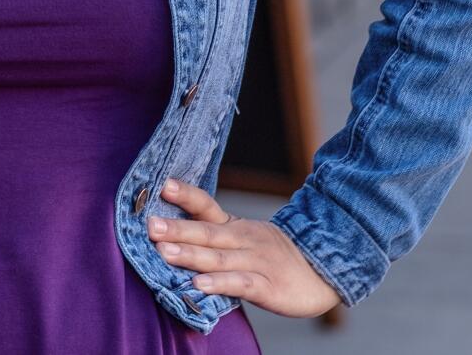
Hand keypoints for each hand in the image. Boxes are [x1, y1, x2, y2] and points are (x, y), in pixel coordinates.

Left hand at [147, 177, 341, 318]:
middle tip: (150, 225)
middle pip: (206, 231)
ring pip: (219, 257)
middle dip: (177, 228)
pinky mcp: (267, 286)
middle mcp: (243, 240)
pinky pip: (240, 284)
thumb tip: (165, 232)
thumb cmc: (272, 256)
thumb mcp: (242, 238)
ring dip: (191, 254)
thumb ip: (210, 236)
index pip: (207, 206)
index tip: (163, 185)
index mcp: (234, 226)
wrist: (322, 273)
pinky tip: (199, 285)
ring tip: (165, 252)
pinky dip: (219, 284)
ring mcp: (255, 262)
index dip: (186, 195)